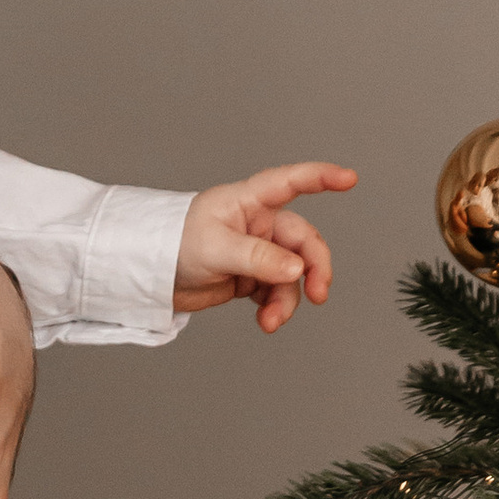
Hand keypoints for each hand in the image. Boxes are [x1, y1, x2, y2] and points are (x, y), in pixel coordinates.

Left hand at [173, 162, 356, 330]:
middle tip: (318, 294)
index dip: (321, 177)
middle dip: (314, 268)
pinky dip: (276, 307)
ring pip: (292, 274)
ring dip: (289, 299)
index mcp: (247, 202)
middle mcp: (257, 223)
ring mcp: (256, 251)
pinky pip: (277, 292)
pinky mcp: (250, 277)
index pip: (290, 182)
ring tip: (273, 320)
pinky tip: (266, 320)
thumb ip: (259, 258)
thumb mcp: (216, 248)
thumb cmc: (172, 244)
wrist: (148, 276)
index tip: (349, 178)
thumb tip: (297, 270)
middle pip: (303, 241)